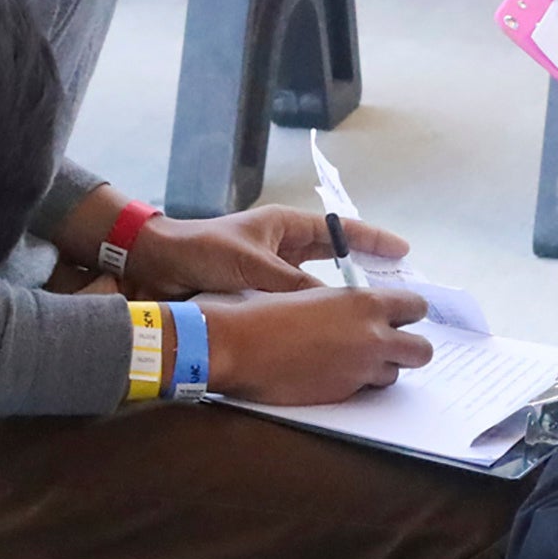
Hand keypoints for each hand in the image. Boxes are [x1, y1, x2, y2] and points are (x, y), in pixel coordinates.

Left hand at [115, 206, 410, 299]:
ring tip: (367, 316)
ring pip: (314, 286)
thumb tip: (333, 307)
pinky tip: (326, 332)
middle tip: (394, 289)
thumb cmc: (201, 251)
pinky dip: (310, 315)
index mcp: (283, 226)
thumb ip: (293, 287)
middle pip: (333, 259)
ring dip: (336, 299)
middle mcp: (281, 247)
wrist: (154, 265)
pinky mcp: (255, 293)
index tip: (403, 251)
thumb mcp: (253, 266)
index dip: (372, 241)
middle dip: (363, 272)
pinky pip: (292, 304)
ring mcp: (269, 271)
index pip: (338, 230)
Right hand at [203, 285, 432, 403]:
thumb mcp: (316, 297)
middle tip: (389, 346)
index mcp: (366, 303)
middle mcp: (372, 337)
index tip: (400, 317)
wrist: (240, 346)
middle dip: (409, 349)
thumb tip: (366, 314)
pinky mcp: (344, 395)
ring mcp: (360, 369)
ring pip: (395, 374)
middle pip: (422, 350)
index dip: (409, 313)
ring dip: (380, 369)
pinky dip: (356, 385)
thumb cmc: (268, 313)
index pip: (417, 307)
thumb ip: (349, 307)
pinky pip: (365, 391)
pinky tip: (332, 374)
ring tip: (352, 361)